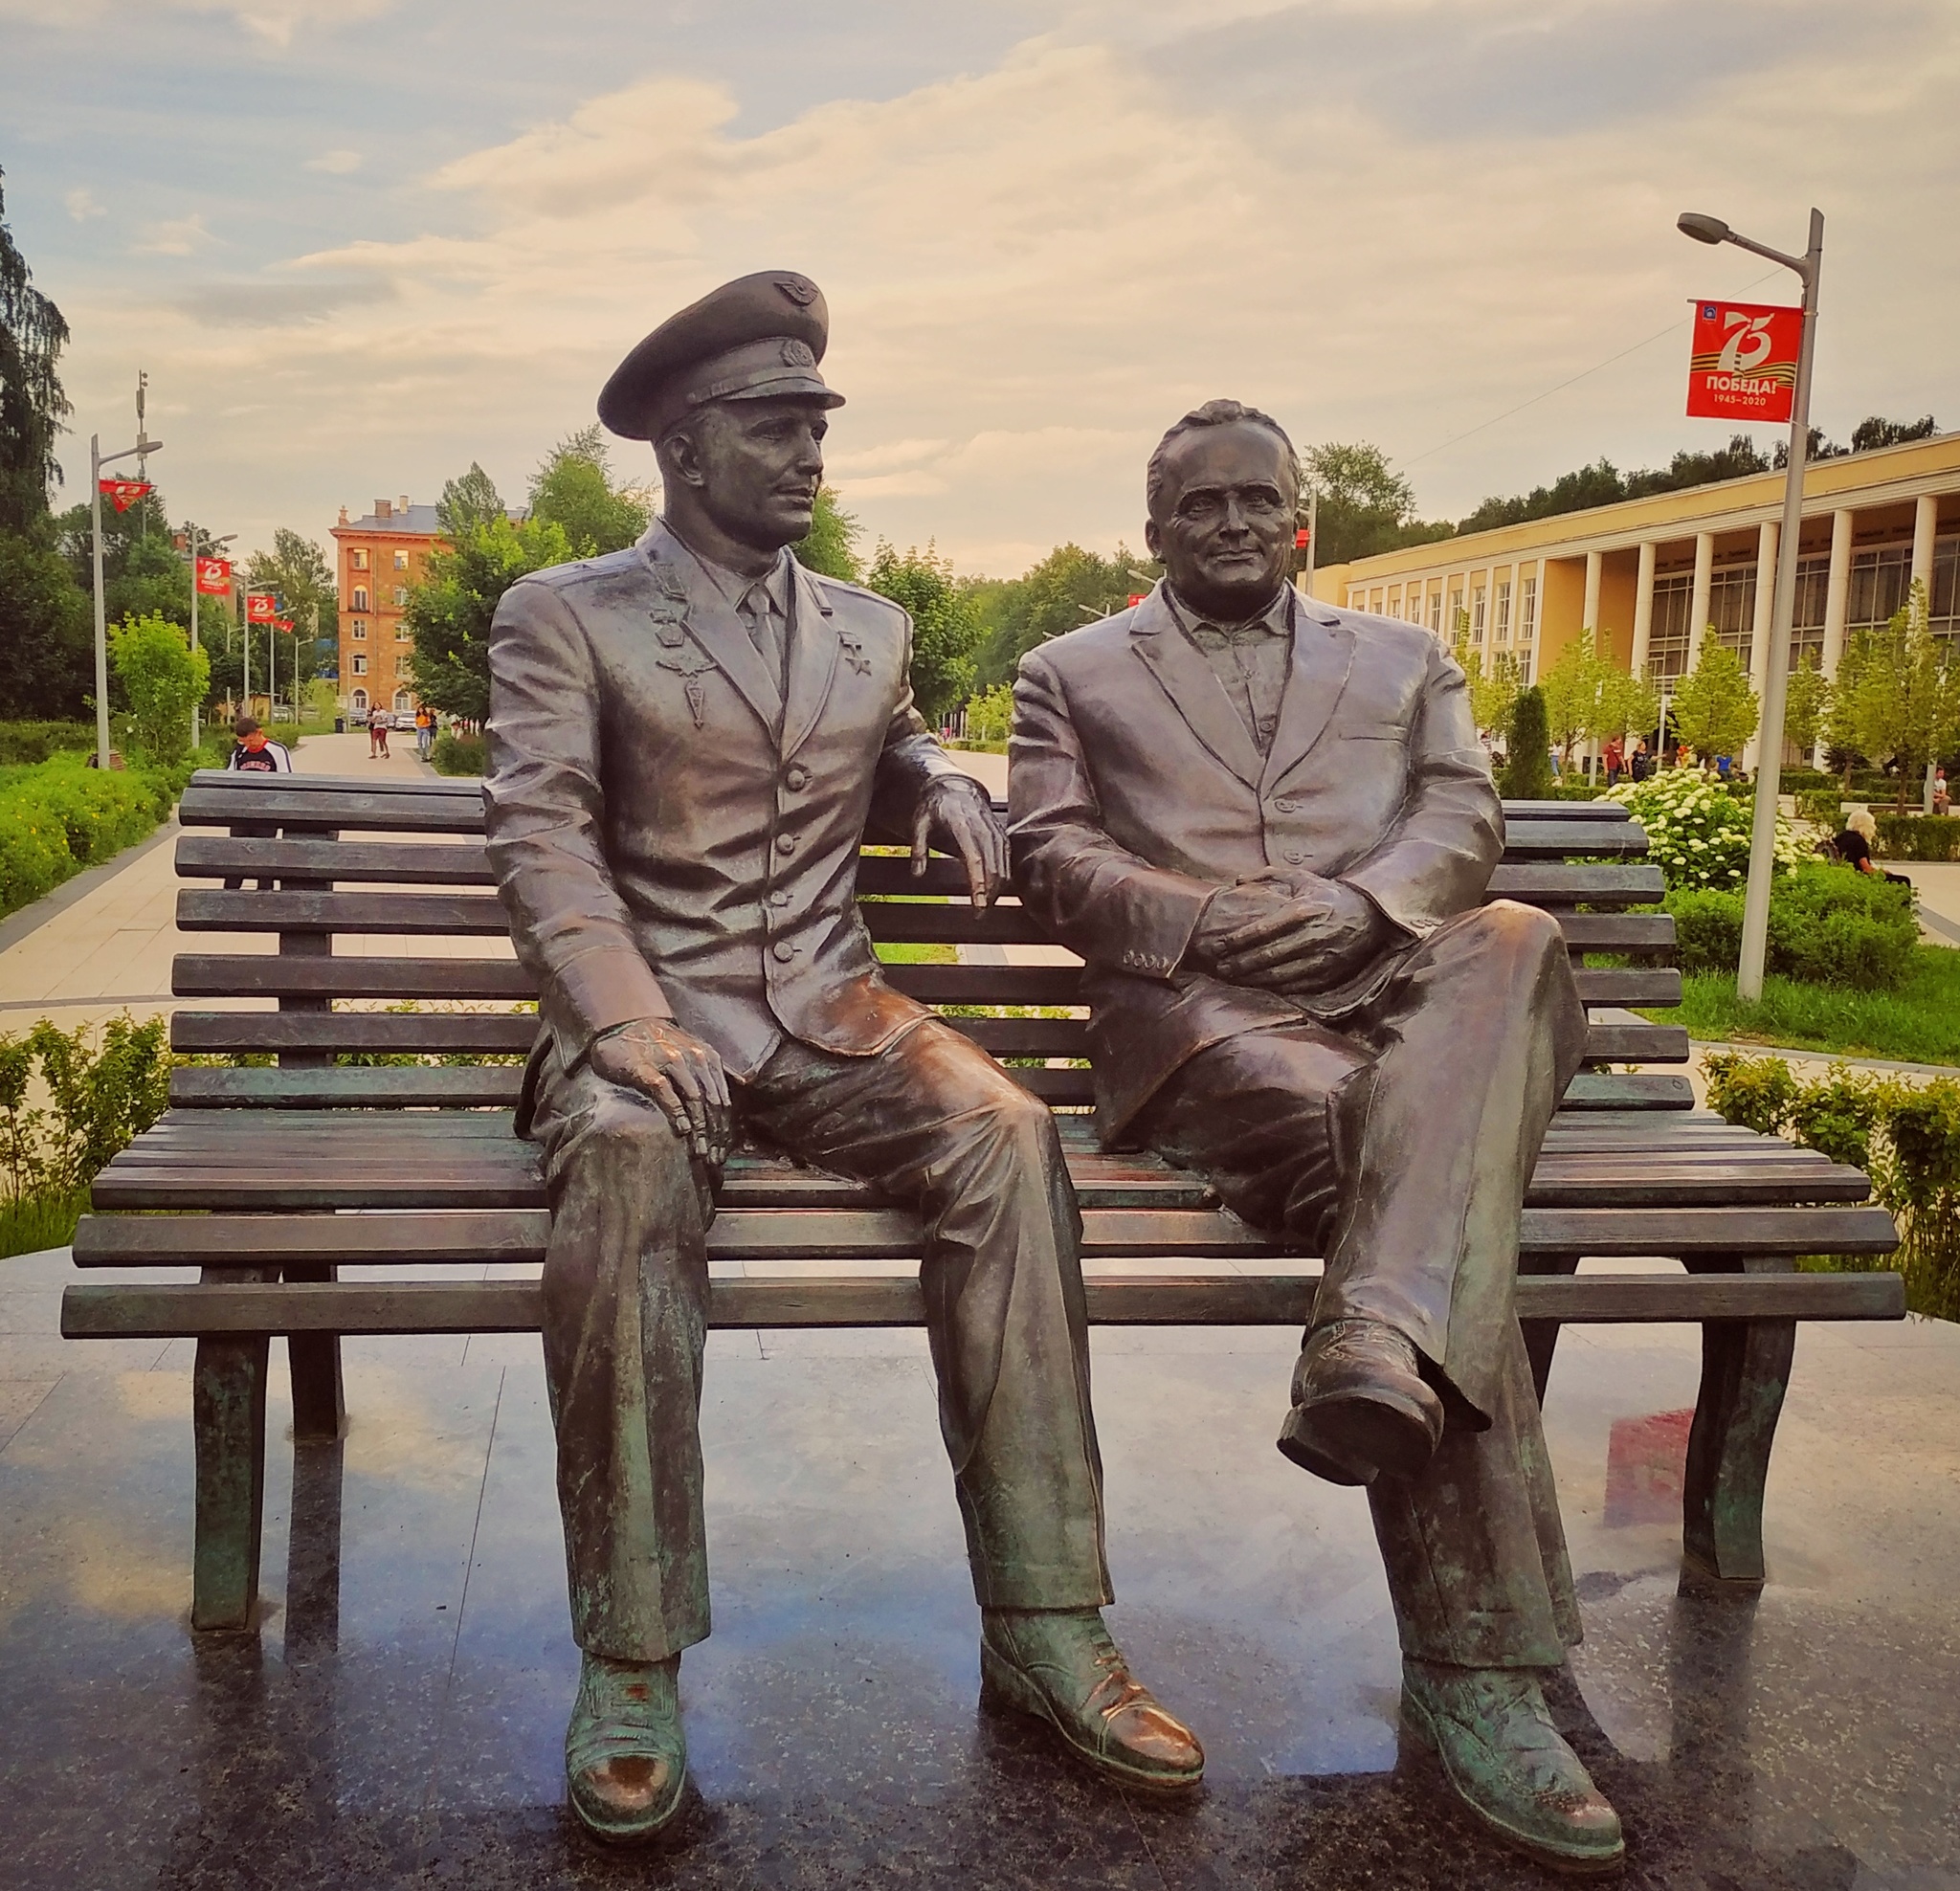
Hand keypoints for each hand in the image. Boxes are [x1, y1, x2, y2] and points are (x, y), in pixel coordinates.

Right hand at [590, 1018, 730, 1163]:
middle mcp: (694, 1058)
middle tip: (714, 1159)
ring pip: (695, 1100)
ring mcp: (671, 1061)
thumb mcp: (695, 1050)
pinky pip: (666, 1092)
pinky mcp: (646, 1068)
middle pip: (713, 1103)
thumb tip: (743, 1086)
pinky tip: (681, 1131)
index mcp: (709, 1058)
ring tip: (701, 1153)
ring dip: (700, 1130)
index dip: (725, 1129)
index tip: (723, 1152)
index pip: (723, 1100)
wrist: (627, 1023)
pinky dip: (677, 1113)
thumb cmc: (661, 1043)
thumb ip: (716, 1069)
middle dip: (716, 1135)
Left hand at [913, 777, 1005, 907]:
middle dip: (989, 890)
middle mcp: (982, 825)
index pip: (974, 857)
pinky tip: (998, 890)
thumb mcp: (918, 824)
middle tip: (980, 913)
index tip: (978, 903)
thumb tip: (917, 875)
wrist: (953, 786)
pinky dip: (1004, 873)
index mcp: (961, 823)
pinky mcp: (1000, 831)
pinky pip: (1006, 855)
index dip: (978, 881)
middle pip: (991, 863)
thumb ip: (918, 848)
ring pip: (1002, 861)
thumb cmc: (933, 807)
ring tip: (987, 906)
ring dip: (997, 885)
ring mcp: (993, 828)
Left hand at [1210, 879, 1389, 994]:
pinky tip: (1258, 985)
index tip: (1218, 945)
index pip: (1263, 929)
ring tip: (1232, 978)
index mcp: (1305, 909)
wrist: (1372, 915)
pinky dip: (1274, 987)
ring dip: (1252, 978)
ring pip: (1279, 974)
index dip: (1237, 940)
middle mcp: (1314, 934)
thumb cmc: (1330, 895)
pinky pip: (1296, 985)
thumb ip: (1269, 875)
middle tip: (1218, 966)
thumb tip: (1238, 880)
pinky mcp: (1330, 973)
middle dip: (1239, 963)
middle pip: (1267, 955)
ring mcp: (1323, 957)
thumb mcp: (1303, 878)